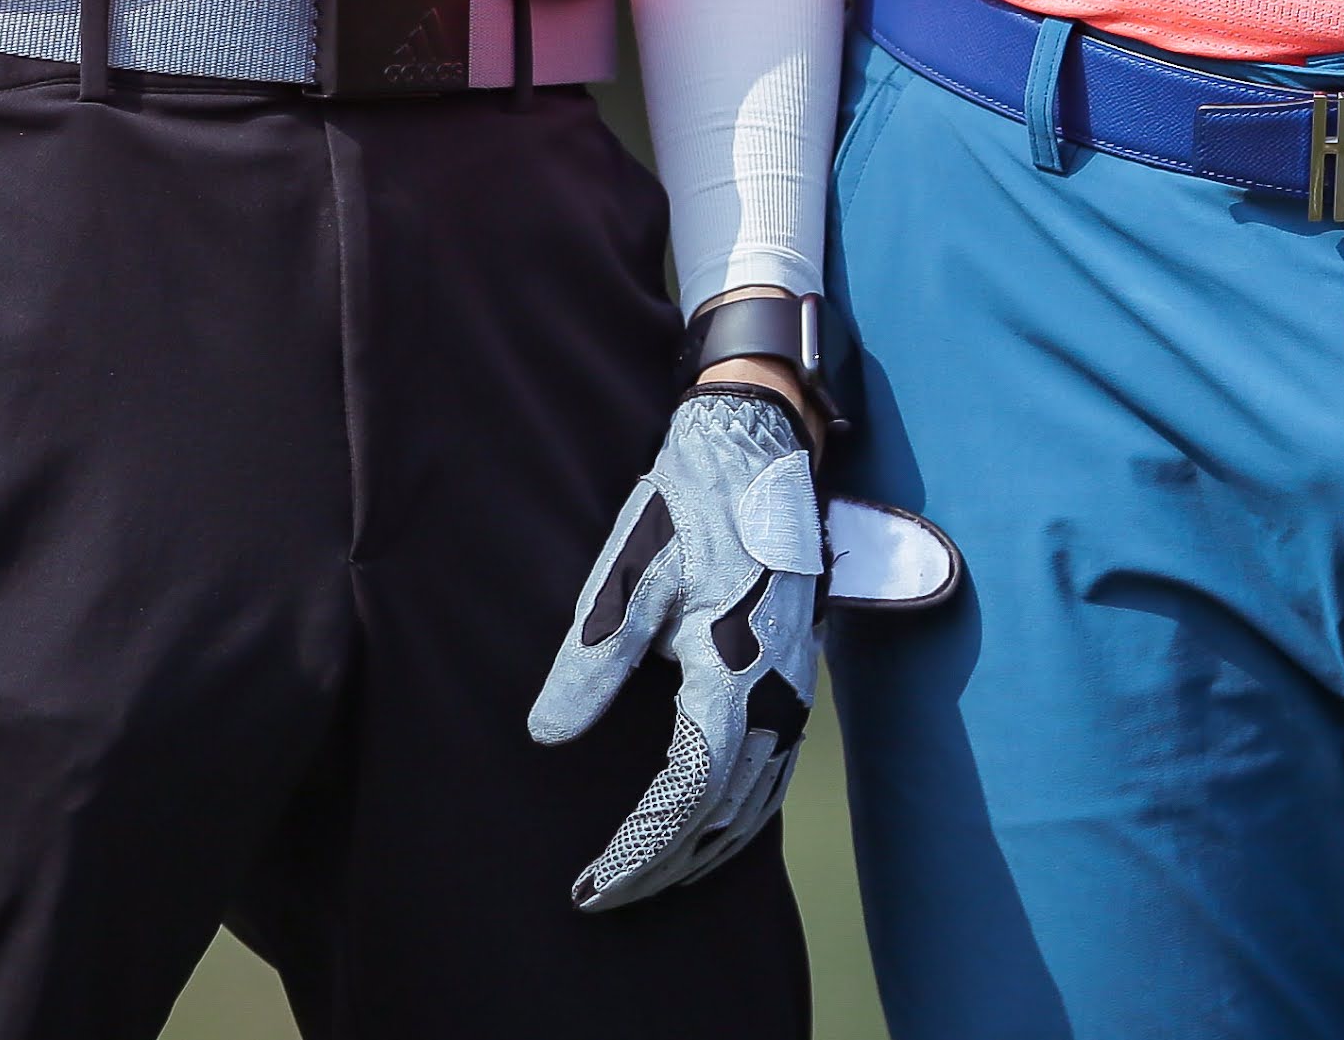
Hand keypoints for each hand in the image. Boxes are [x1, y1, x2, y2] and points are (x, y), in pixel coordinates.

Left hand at [528, 388, 823, 910]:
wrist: (757, 448)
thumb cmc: (688, 505)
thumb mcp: (629, 576)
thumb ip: (591, 662)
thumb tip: (547, 737)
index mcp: (736, 670)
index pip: (688, 795)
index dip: (641, 851)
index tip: (592, 886)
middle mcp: (778, 692)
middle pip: (727, 815)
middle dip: (667, 866)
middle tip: (606, 896)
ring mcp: (796, 688)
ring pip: (758, 803)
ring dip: (705, 851)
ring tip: (649, 878)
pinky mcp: (796, 678)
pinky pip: (773, 773)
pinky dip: (738, 816)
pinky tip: (705, 826)